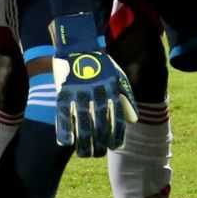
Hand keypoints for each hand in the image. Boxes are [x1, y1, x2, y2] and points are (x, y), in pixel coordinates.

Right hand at [49, 12, 136, 156]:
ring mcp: (79, 94)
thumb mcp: (119, 77)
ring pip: (82, 126)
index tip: (113, 146)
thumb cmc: (101, 64)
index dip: (115, 137)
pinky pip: (63, 116)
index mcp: (112, 91)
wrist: (79, 44)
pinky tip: (66, 143)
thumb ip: (126, 99)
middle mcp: (97, 94)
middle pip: (99, 127)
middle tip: (97, 153)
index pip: (116, 121)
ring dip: (83, 144)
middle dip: (99, 145)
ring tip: (84, 153)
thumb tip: (133, 121)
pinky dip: (65, 131)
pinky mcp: (63, 92)